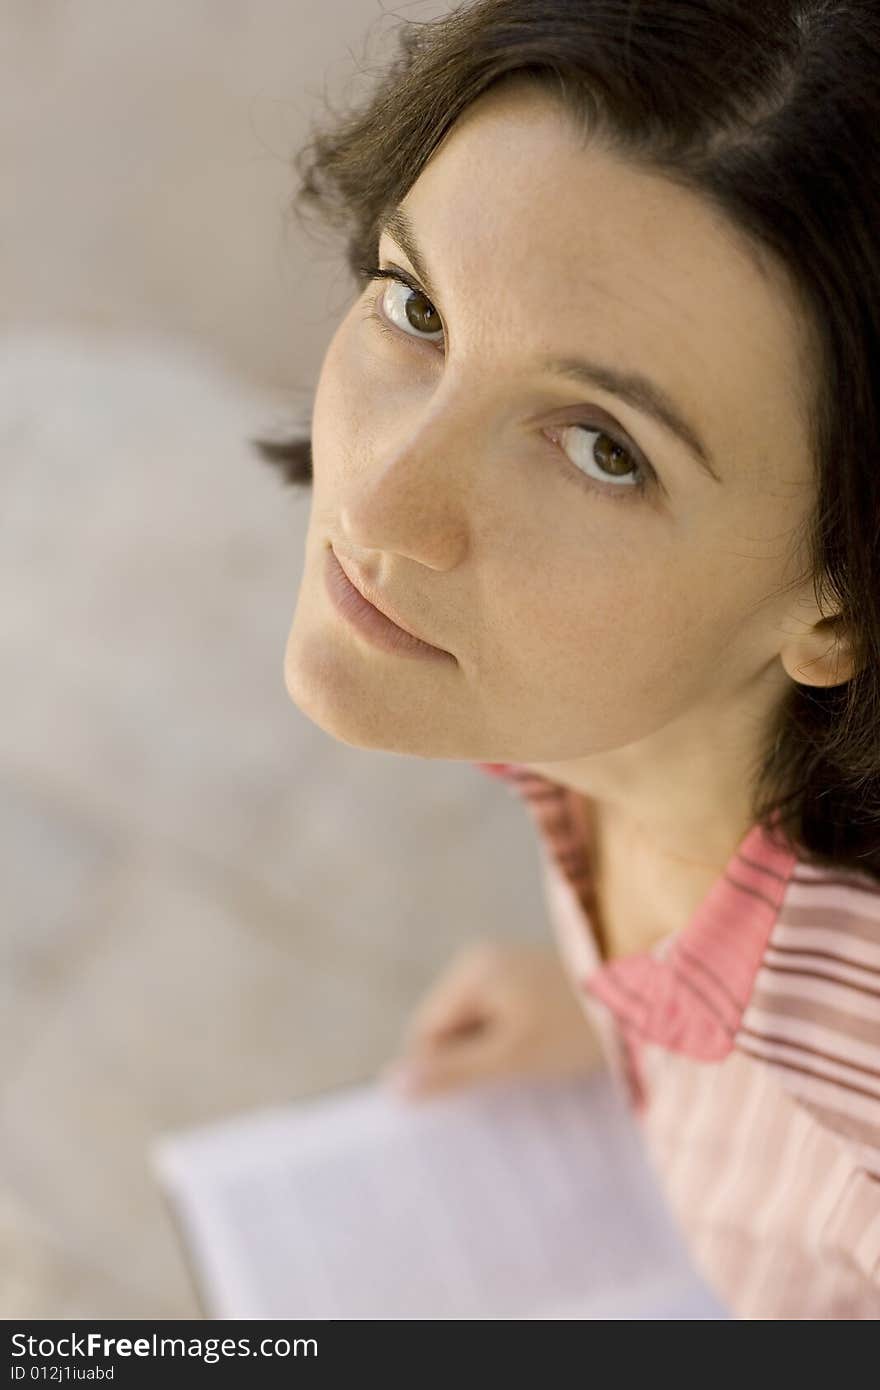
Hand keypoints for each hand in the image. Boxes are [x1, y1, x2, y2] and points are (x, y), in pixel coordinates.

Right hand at [380, 939, 602, 1101]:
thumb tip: (392, 1086)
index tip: (461, 1108)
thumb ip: (453, 1071)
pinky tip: (535, 1061)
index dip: (436, 1072)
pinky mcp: (531, 980)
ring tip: (522, 1077)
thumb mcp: (512, 1056)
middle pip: (448, 1028)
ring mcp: (508, 967)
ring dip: (490, 1057)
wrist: (653, 999)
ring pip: (476, 1027)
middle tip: (494, 1097)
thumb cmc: (579, 1026)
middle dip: (464, 1064)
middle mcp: (483, 960)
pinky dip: (510, 1043)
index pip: (424, 1033)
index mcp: (471, 971)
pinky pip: (501, 1018)